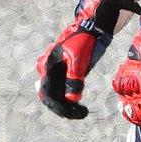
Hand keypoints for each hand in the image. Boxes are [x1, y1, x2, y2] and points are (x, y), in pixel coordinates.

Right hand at [36, 0, 137, 118]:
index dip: (59, 107)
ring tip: (82, 112)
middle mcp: (47, 69)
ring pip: (56, 95)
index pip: (48, 93)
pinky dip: (69, 100)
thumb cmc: (85, 40)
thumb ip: (74, 79)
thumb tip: (71, 100)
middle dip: (63, 108)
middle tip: (81, 114)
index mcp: (47, 65)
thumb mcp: (79, 59)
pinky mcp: (64, 71)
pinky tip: (80, 106)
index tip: (74, 113)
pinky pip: (62, 90)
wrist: (93, 27)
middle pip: (50, 96)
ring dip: (66, 106)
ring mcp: (55, 71)